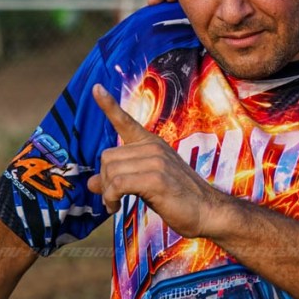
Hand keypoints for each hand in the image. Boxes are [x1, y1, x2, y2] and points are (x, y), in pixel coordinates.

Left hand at [87, 84, 224, 237]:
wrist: (207, 210)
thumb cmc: (177, 198)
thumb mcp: (145, 184)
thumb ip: (119, 179)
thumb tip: (91, 182)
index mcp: (152, 144)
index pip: (126, 122)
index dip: (109, 105)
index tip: (96, 88)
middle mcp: (153, 147)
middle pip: (107, 157)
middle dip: (104, 180)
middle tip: (112, 197)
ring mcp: (156, 161)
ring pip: (111, 171)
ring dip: (107, 193)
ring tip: (114, 204)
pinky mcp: (156, 178)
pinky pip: (118, 184)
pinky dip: (111, 198)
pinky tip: (115, 207)